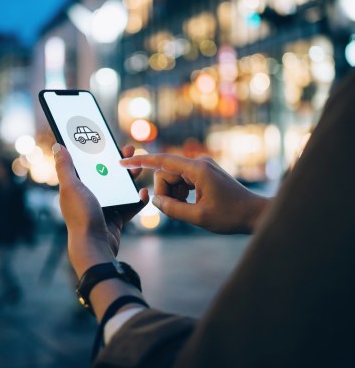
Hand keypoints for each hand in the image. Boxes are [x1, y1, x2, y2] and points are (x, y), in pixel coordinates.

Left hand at [53, 144, 148, 276]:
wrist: (95, 246)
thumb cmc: (81, 216)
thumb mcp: (71, 187)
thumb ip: (65, 167)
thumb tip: (57, 146)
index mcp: (76, 188)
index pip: (87, 164)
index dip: (97, 152)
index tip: (107, 140)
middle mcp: (89, 196)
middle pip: (106, 174)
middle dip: (118, 162)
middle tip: (130, 150)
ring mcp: (104, 207)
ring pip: (120, 188)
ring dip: (130, 177)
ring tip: (139, 168)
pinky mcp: (116, 219)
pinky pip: (130, 205)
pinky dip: (138, 199)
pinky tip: (144, 192)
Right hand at [120, 154, 270, 233]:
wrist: (255, 213)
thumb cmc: (231, 216)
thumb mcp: (199, 217)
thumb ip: (172, 209)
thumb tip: (155, 200)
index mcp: (197, 169)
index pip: (162, 161)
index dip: (140, 161)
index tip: (123, 162)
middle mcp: (198, 163)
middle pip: (166, 173)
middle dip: (164, 191)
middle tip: (176, 209)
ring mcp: (202, 167)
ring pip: (173, 178)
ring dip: (173, 194)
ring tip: (188, 208)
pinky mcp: (204, 173)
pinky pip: (182, 180)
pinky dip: (181, 193)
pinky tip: (191, 204)